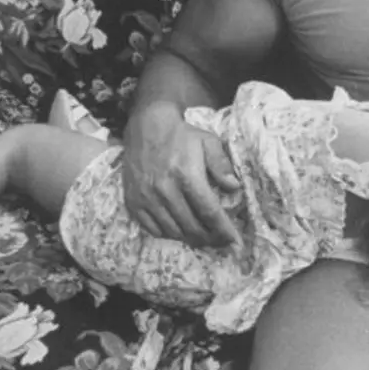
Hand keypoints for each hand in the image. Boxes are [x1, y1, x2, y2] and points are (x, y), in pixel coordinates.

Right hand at [120, 102, 241, 247]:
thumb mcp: (208, 142)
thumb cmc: (182, 136)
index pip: (209, 212)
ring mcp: (147, 198)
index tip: (235, 242)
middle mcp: (165, 190)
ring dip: (190, 239)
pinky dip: (168, 234)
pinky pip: (152, 229)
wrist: (146, 127)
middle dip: (210, 239)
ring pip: (173, 231)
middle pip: (192, 227)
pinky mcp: (133, 201)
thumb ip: (221, 164)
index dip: (223, 230)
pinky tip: (180, 231)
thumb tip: (234, 187)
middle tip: (221, 242)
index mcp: (186, 175)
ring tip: (203, 239)